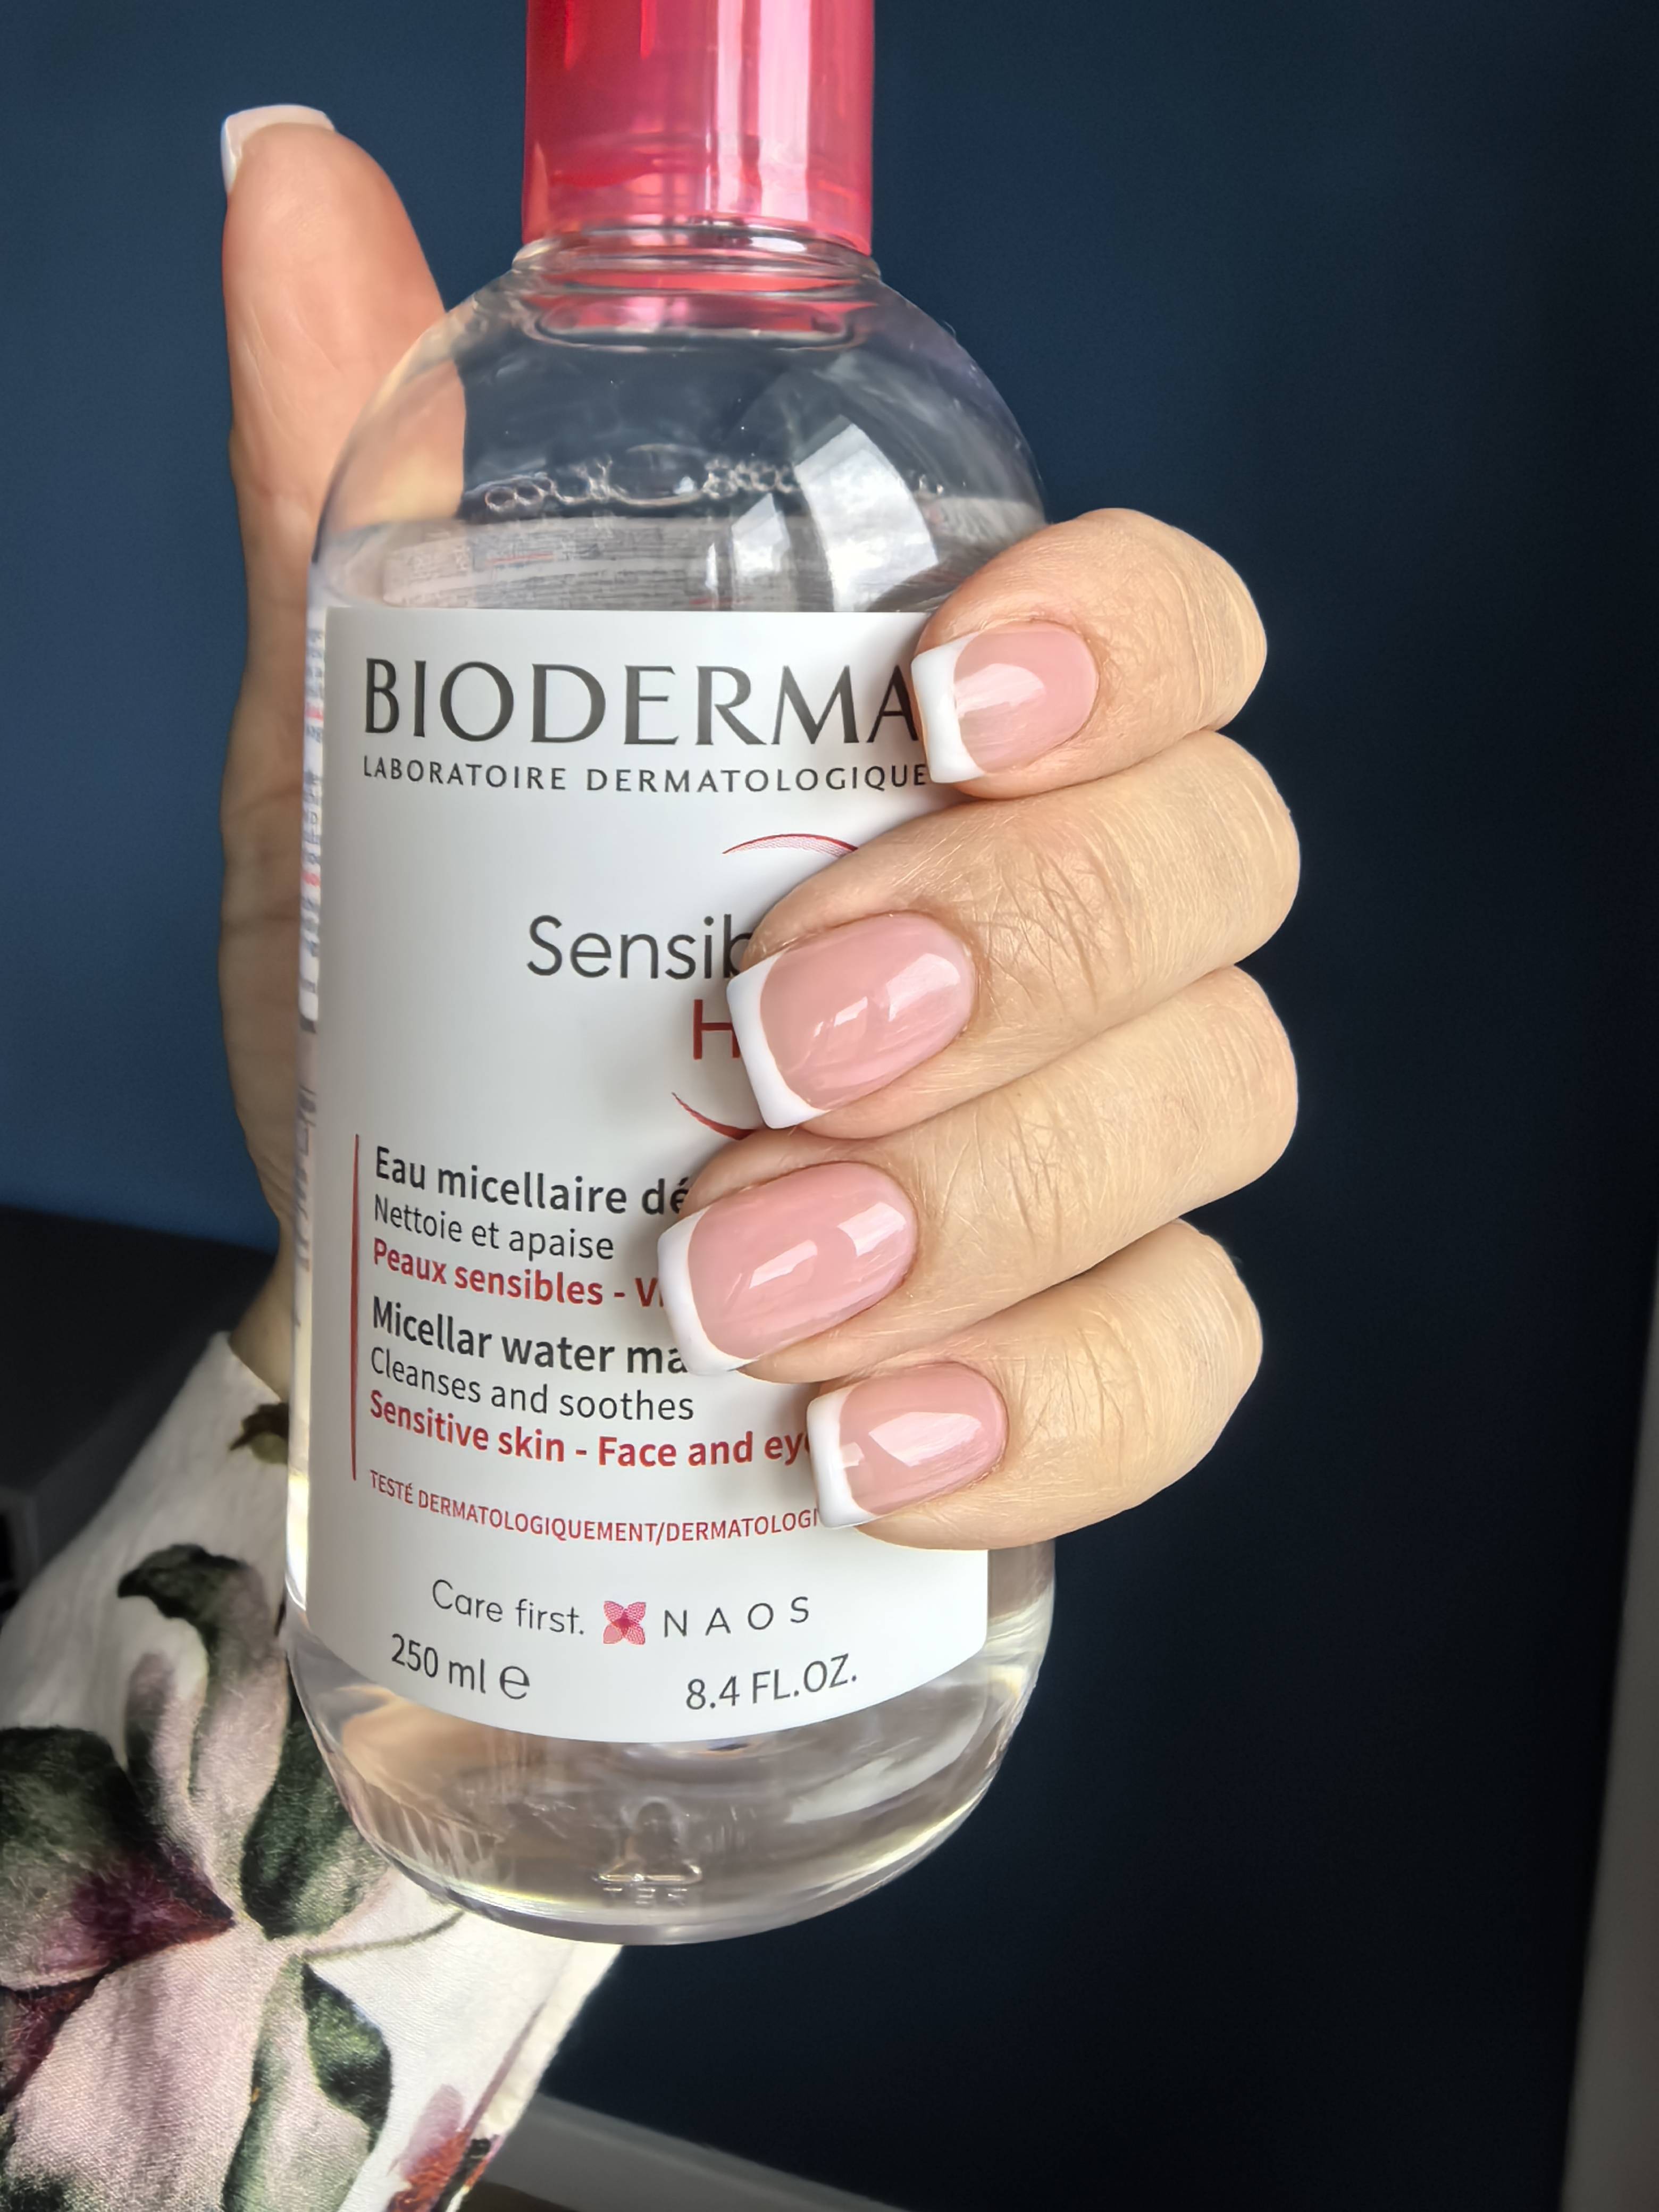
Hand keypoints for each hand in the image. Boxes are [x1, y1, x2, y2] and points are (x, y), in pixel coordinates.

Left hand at [218, 122, 1297, 1549]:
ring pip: (1200, 1115)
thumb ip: (367, 517)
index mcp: (967, 749)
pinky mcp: (1102, 1347)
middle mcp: (1094, 926)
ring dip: (981, 1203)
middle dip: (1006, 948)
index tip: (941, 698)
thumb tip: (295, 197)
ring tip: (731, 1285)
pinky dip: (1033, 1412)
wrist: (454, 1300)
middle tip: (766, 1038)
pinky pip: (1170, 1363)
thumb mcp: (383, 769)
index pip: (1170, 634)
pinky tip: (854, 1454)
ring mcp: (1120, 1145)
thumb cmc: (450, 1013)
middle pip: (1203, 873)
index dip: (1116, 642)